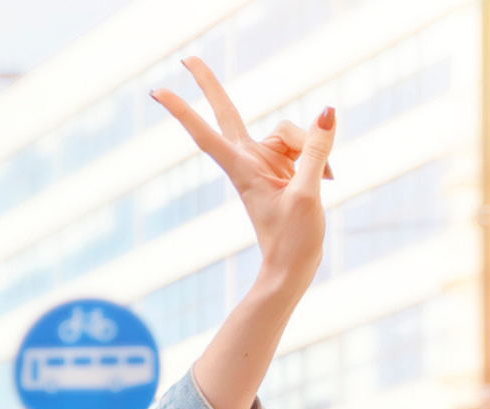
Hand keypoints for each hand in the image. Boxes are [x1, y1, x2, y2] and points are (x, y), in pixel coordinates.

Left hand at [152, 58, 333, 295]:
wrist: (293, 268)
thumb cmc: (294, 239)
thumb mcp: (310, 193)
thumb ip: (317, 151)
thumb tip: (327, 112)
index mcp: (242, 169)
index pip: (206, 134)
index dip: (184, 110)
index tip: (159, 92)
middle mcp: (248, 160)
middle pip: (227, 114)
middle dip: (209, 86)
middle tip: (187, 58)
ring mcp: (264, 162)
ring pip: (289, 132)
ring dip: (313, 149)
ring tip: (324, 182)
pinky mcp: (280, 168)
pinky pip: (304, 146)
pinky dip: (320, 158)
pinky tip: (330, 181)